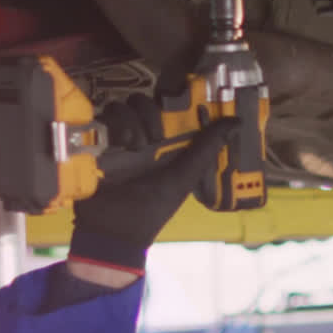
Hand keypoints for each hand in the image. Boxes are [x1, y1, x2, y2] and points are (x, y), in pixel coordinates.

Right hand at [69, 93, 235, 274]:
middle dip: (150, 113)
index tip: (183, 102)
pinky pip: (102, 117)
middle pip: (143, 102)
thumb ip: (206, 149)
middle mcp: (140, 136)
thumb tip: (237, 122)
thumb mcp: (183, 179)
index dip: (177, 100)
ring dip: (131, 121)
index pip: (170, 108)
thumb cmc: (150, 210)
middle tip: (155, 137)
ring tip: (135, 146)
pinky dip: (112, 125)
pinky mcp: (96, 141)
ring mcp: (117, 138)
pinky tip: (119, 144)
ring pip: (123, 106)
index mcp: (164, 144)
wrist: (111, 232)